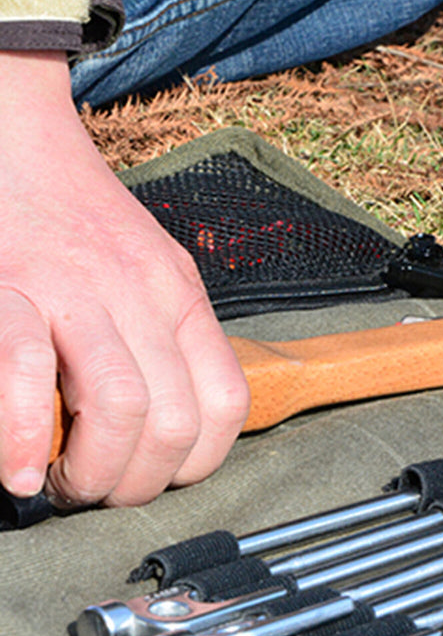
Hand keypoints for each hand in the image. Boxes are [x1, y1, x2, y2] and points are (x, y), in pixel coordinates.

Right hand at [0, 51, 249, 505]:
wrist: (21, 147)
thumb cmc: (83, 222)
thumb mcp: (151, 272)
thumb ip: (166, 338)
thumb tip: (165, 425)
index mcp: (182, 296)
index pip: (227, 401)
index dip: (199, 461)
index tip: (161, 476)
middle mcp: (143, 294)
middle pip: (175, 420)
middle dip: (138, 481)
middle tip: (100, 488)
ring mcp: (77, 289)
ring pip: (121, 406)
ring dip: (94, 470)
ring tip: (63, 483)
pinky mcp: (11, 289)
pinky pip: (28, 374)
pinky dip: (23, 435)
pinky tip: (21, 470)